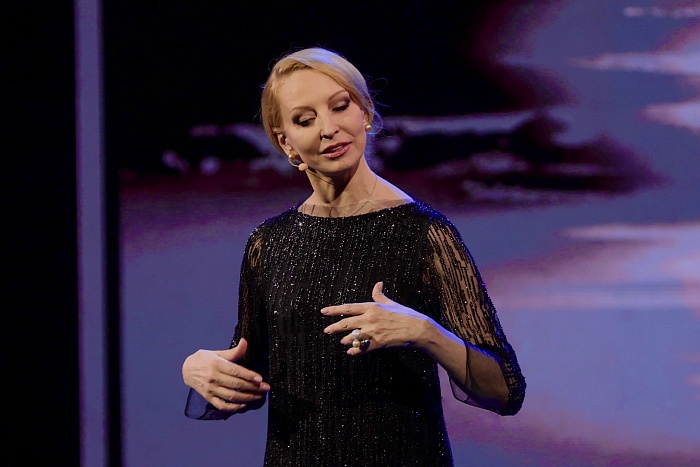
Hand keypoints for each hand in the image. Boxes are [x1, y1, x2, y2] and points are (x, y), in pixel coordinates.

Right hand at [182, 338, 269, 411]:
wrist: (187, 370)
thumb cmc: (204, 359)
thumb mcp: (217, 353)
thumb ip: (233, 352)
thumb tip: (245, 342)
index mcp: (216, 364)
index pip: (235, 371)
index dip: (248, 375)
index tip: (260, 379)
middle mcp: (213, 378)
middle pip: (236, 384)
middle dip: (253, 387)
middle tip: (265, 388)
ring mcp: (210, 389)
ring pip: (231, 396)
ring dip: (247, 397)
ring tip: (258, 396)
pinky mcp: (208, 398)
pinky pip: (222, 405)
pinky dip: (233, 407)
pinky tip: (243, 405)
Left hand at [321, 282, 435, 355]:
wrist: (417, 329)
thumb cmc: (404, 314)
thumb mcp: (390, 303)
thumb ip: (379, 295)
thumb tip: (378, 284)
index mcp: (371, 307)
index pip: (348, 308)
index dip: (334, 310)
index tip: (323, 311)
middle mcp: (369, 319)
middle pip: (346, 323)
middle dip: (334, 327)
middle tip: (326, 330)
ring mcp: (373, 332)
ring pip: (353, 337)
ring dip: (346, 340)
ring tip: (342, 341)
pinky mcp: (378, 343)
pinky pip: (362, 348)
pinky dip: (355, 351)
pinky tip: (351, 352)